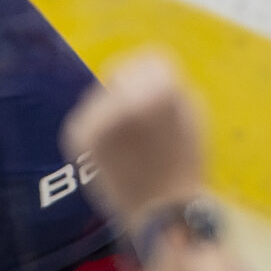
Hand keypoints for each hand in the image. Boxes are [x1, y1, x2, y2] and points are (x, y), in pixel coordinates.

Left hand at [64, 50, 208, 225]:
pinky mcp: (77, 134)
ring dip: (113, 107)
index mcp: (160, 91)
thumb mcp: (193, 115)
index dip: (159, 78)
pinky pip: (87, 116)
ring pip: (101, 93)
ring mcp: (96, 116)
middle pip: (121, 70)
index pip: (151, 58)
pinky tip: (115, 150)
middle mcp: (123, 97)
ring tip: (130, 140)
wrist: (160, 212)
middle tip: (143, 121)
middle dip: (132, 89)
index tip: (163, 101)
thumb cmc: (184, 164)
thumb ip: (170, 83)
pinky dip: (99, 127)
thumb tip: (142, 65)